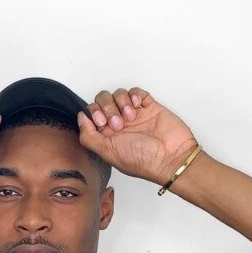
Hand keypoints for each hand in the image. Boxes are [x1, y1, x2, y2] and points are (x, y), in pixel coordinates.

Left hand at [76, 87, 198, 185]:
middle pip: (102, 100)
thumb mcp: (108, 153)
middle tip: (118, 124)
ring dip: (121, 103)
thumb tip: (81, 118)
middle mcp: (119, 124)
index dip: (94, 114)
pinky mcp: (149, 107)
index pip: (92, 114)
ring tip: (131, 117)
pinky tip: (137, 107)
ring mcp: (134, 115)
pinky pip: (136, 92)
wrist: (171, 157)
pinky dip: (134, 95)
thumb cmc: (142, 160)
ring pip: (118, 94)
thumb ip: (89, 136)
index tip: (102, 123)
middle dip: (107, 108)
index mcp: (108, 136)